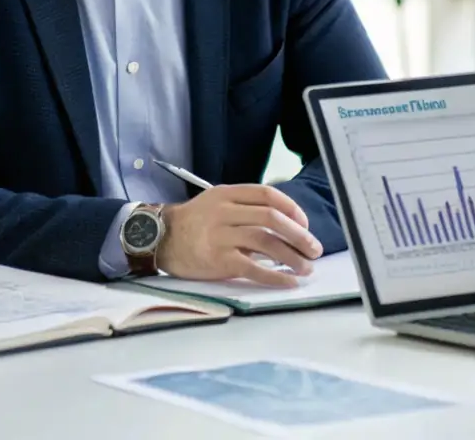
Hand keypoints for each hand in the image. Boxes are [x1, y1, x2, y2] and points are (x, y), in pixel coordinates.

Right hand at [156, 184, 322, 287]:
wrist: (160, 240)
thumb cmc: (194, 223)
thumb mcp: (217, 203)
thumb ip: (245, 208)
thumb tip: (285, 224)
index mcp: (227, 194)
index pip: (268, 195)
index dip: (292, 209)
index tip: (304, 224)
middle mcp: (224, 211)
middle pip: (271, 218)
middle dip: (298, 234)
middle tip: (314, 249)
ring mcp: (220, 236)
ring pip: (265, 241)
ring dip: (292, 256)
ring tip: (306, 268)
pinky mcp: (217, 260)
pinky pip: (253, 267)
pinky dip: (275, 276)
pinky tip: (288, 282)